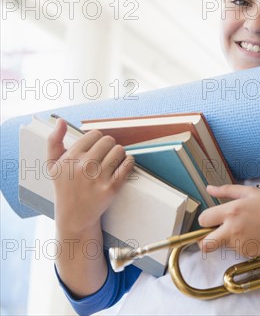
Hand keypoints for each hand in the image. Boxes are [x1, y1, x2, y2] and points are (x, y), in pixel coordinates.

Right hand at [47, 119, 133, 234]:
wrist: (74, 216)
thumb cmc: (65, 188)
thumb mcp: (53, 165)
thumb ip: (54, 141)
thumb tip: (60, 121)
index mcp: (70, 157)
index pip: (94, 134)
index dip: (97, 140)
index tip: (95, 148)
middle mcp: (83, 166)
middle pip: (108, 140)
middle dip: (109, 146)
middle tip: (105, 155)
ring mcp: (98, 177)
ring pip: (119, 150)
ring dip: (119, 154)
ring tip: (112, 161)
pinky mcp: (111, 187)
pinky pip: (128, 164)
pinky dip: (129, 162)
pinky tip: (123, 165)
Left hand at [197, 184, 259, 257]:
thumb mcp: (252, 192)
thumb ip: (227, 190)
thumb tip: (209, 188)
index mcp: (231, 211)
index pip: (203, 220)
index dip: (205, 219)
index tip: (211, 218)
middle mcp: (232, 230)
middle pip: (205, 244)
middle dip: (204, 240)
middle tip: (214, 233)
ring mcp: (239, 244)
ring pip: (222, 246)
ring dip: (227, 239)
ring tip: (246, 228)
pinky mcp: (246, 254)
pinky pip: (236, 249)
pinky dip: (241, 243)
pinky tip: (254, 235)